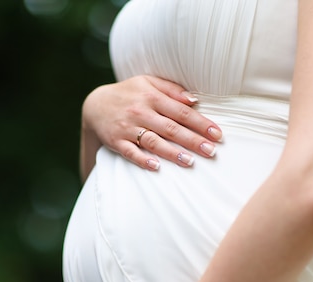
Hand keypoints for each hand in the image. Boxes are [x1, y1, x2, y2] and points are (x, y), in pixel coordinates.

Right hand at [82, 75, 222, 170]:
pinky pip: (131, 152)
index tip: (217, 134)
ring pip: (153, 141)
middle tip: (211, 151)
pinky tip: (156, 167)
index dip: (200, 123)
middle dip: (193, 140)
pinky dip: (143, 160)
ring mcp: (128, 128)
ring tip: (190, 162)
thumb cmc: (129, 93)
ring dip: (172, 152)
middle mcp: (141, 112)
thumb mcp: (147, 83)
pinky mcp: (116, 141)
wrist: (95, 105)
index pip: (181, 111)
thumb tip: (194, 100)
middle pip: (171, 128)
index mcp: (151, 96)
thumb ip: (171, 89)